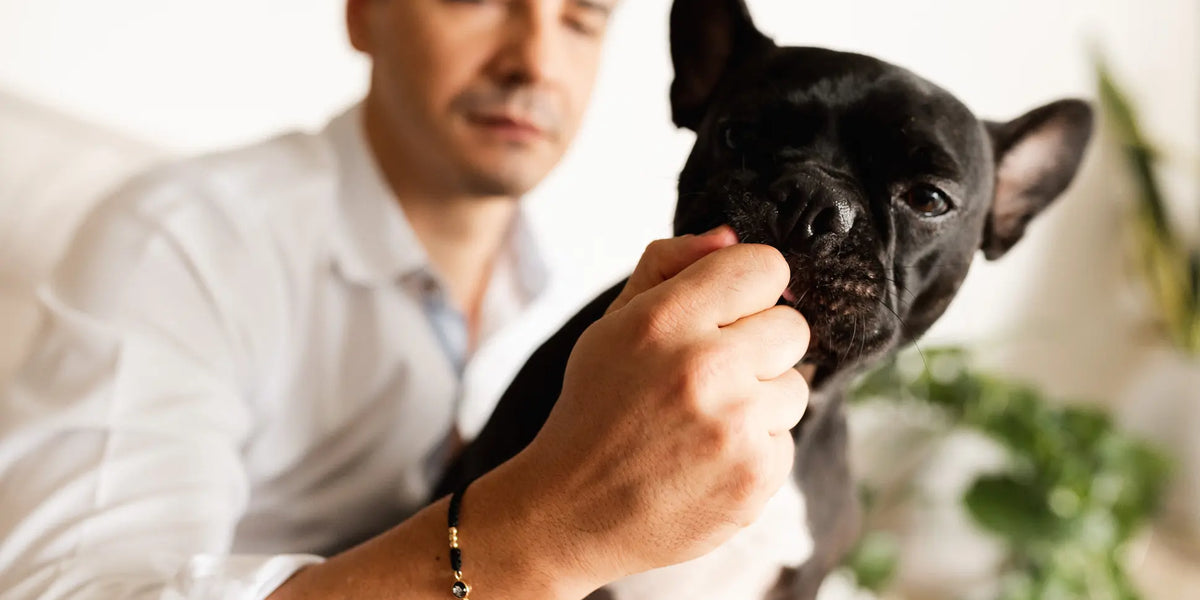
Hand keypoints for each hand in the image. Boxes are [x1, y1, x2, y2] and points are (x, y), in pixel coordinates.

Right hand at [515, 226, 811, 592]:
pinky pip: (786, 440)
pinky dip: (754, 450)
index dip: (750, 288)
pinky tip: (706, 461)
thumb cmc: (594, 410)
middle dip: (759, 347)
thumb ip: (667, 267)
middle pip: (793, 326)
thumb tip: (729, 236)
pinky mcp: (756, 477)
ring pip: (796, 387)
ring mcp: (735, 426)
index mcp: (664, 319)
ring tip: (702, 423)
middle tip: (711, 376)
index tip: (729, 312)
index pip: (766, 267)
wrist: (570, 512)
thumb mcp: (611, 326)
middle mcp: (705, 367)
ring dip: (759, 402)